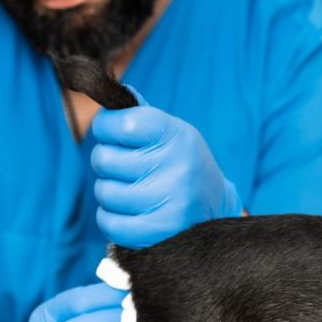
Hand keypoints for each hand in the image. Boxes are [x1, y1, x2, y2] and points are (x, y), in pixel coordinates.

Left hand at [90, 99, 241, 248]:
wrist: (217, 209)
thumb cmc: (183, 165)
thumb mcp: (172, 134)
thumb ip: (139, 115)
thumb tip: (106, 90)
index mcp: (177, 135)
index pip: (119, 123)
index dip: (106, 128)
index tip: (114, 134)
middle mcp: (177, 166)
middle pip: (103, 158)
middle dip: (107, 162)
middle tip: (126, 168)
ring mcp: (170, 201)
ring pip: (104, 192)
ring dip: (110, 192)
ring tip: (132, 191)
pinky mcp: (160, 231)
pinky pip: (109, 222)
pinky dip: (111, 218)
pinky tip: (130, 212)